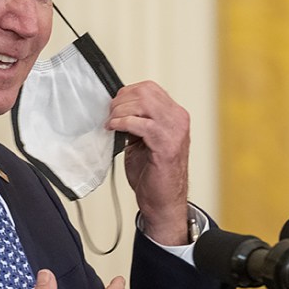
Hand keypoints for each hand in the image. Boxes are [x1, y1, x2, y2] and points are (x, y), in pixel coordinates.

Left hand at [106, 81, 189, 244]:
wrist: (163, 200)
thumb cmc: (153, 173)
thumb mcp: (143, 139)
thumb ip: (135, 121)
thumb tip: (115, 108)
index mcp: (174, 114)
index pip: (149, 88)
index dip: (126, 93)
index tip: (114, 106)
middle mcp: (178, 119)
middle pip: (145, 92)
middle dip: (121, 101)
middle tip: (110, 114)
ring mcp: (175, 130)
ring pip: (143, 103)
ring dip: (120, 111)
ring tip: (111, 122)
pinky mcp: (166, 144)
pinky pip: (141, 123)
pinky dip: (123, 123)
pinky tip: (115, 129)